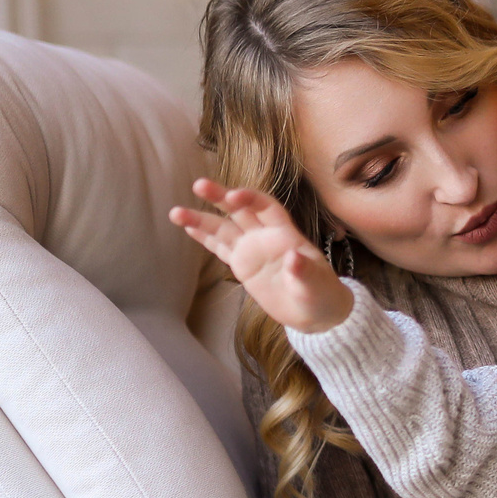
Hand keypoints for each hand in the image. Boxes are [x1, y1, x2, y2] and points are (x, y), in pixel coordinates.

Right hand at [170, 179, 353, 332]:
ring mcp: (251, 249)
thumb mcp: (315, 284)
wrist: (314, 312)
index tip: (233, 197)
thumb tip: (294, 258)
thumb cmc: (320, 293)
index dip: (250, 198)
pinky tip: (187, 227)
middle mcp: (264, 236)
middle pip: (239, 210)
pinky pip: (220, 248)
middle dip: (220, 197)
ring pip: (223, 229)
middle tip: (199, 185)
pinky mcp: (242, 265)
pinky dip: (204, 238)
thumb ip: (303, 271)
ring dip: (201, 219)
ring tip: (176, 213)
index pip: (265, 206)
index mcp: (285, 233)